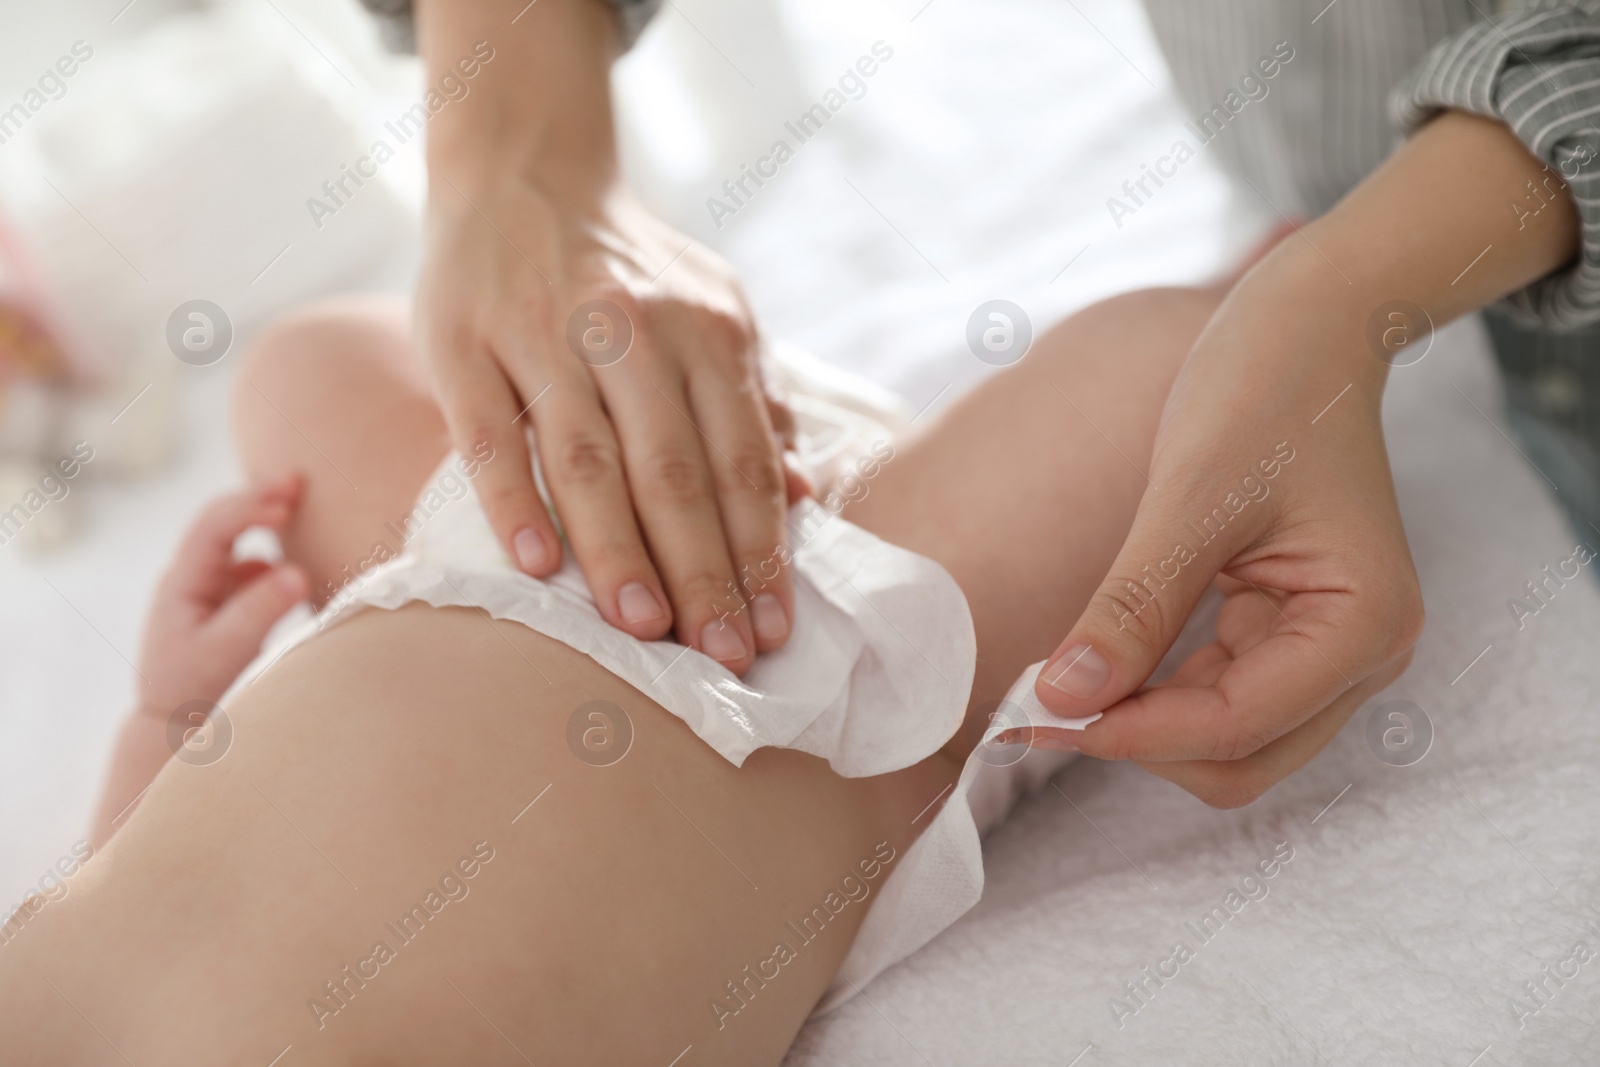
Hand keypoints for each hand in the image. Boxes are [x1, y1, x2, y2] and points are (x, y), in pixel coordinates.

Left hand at [135, 477, 308, 718]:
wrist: (173, 723)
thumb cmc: (193, 690)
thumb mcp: (225, 653)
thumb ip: (259, 612)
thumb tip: (298, 571)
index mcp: (183, 581)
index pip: (214, 527)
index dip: (250, 507)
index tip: (288, 502)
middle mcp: (191, 576)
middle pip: (220, 520)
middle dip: (258, 497)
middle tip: (298, 481)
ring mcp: (206, 588)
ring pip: (235, 538)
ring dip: (264, 520)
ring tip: (299, 508)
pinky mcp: (223, 603)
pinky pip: (248, 565)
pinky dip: (271, 553)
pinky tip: (294, 564)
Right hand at [417, 179, 793, 675]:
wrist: (521, 172)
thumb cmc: (631, 271)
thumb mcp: (713, 312)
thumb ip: (756, 399)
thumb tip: (805, 491)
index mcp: (707, 329)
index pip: (742, 461)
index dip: (760, 551)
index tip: (773, 631)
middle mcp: (632, 329)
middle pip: (675, 472)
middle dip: (703, 573)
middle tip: (719, 659)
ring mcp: (543, 333)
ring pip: (588, 460)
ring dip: (617, 552)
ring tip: (642, 632)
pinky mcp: (464, 342)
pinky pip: (491, 434)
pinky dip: (512, 501)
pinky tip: (536, 568)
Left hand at [1032, 111, 1579, 806]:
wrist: (1306, 327)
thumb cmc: (1264, 388)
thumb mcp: (1191, 498)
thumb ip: (1134, 607)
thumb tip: (1063, 697)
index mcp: (1363, 623)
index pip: (1238, 727)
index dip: (1132, 734)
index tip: (1037, 713)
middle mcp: (1362, 653)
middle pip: (1240, 759)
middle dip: (1137, 742)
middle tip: (1032, 709)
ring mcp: (1329, 648)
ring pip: (1226, 741)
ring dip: (1140, 726)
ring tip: (1050, 688)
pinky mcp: (1289, 630)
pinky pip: (1217, 694)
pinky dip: (1153, 692)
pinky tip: (1090, 665)